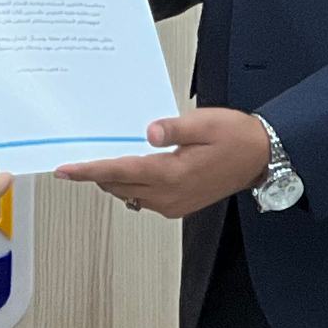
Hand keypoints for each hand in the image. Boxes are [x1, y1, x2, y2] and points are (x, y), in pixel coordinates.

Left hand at [55, 107, 271, 218]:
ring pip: (130, 195)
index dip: (88, 171)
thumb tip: (149, 132)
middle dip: (96, 176)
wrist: (261, 157)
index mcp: (173, 173)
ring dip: (113, 182)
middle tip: (76, 163)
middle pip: (119, 187)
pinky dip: (131, 187)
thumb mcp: (205, 122)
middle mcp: (171, 194)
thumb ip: (174, 128)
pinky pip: (145, 199)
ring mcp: (175, 203)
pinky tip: (130, 172)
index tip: (66, 171)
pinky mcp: (181, 205)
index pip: (119, 173)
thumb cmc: (237, 138)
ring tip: (99, 165)